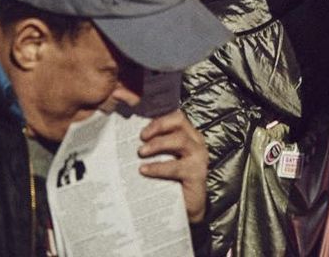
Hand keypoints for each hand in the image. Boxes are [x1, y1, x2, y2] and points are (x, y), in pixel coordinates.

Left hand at [137, 109, 208, 224]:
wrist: (186, 210)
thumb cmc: (172, 182)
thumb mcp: (166, 160)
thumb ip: (156, 149)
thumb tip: (130, 140)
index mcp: (189, 136)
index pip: (177, 117)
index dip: (159, 120)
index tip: (141, 130)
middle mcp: (196, 143)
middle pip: (179, 122)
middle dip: (158, 126)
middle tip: (141, 137)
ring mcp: (198, 157)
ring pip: (180, 140)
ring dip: (158, 144)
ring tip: (141, 152)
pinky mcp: (197, 174)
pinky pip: (175, 167)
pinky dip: (158, 167)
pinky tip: (144, 170)